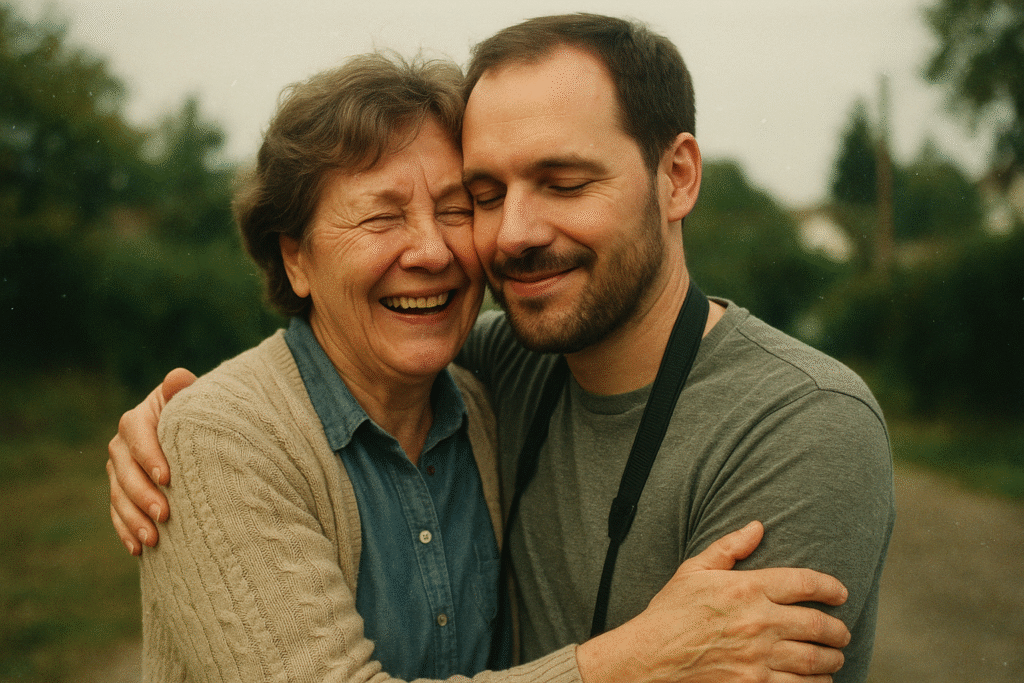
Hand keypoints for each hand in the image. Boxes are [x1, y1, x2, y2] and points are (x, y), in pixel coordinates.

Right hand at [107, 368, 195, 553]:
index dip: (149, 455)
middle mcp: (122, 444)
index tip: (167, 477)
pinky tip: (139, 550)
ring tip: (154, 540)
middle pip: (124, 471)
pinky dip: (126, 532)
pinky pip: (118, 514)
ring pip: (118, 497)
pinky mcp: (121, 493)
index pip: (137, 434)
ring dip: (134, 520)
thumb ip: (186, 391)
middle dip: (143, 495)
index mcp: (138, 418)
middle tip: (165, 515)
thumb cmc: (201, 415)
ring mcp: (118, 471)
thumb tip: (178, 378)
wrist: (198, 437)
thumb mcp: (196, 401)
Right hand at [576, 521, 850, 682]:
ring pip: (814, 659)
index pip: (803, 582)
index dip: (829, 587)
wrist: (650, 658)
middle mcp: (758, 622)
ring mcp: (758, 657)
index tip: (840, 593)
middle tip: (842, 632)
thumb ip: (729, 547)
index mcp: (746, 588)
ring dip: (831, 659)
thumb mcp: (694, 570)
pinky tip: (819, 680)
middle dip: (837, 630)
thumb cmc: (670, 612)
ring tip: (834, 657)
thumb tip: (758, 526)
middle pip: (816, 624)